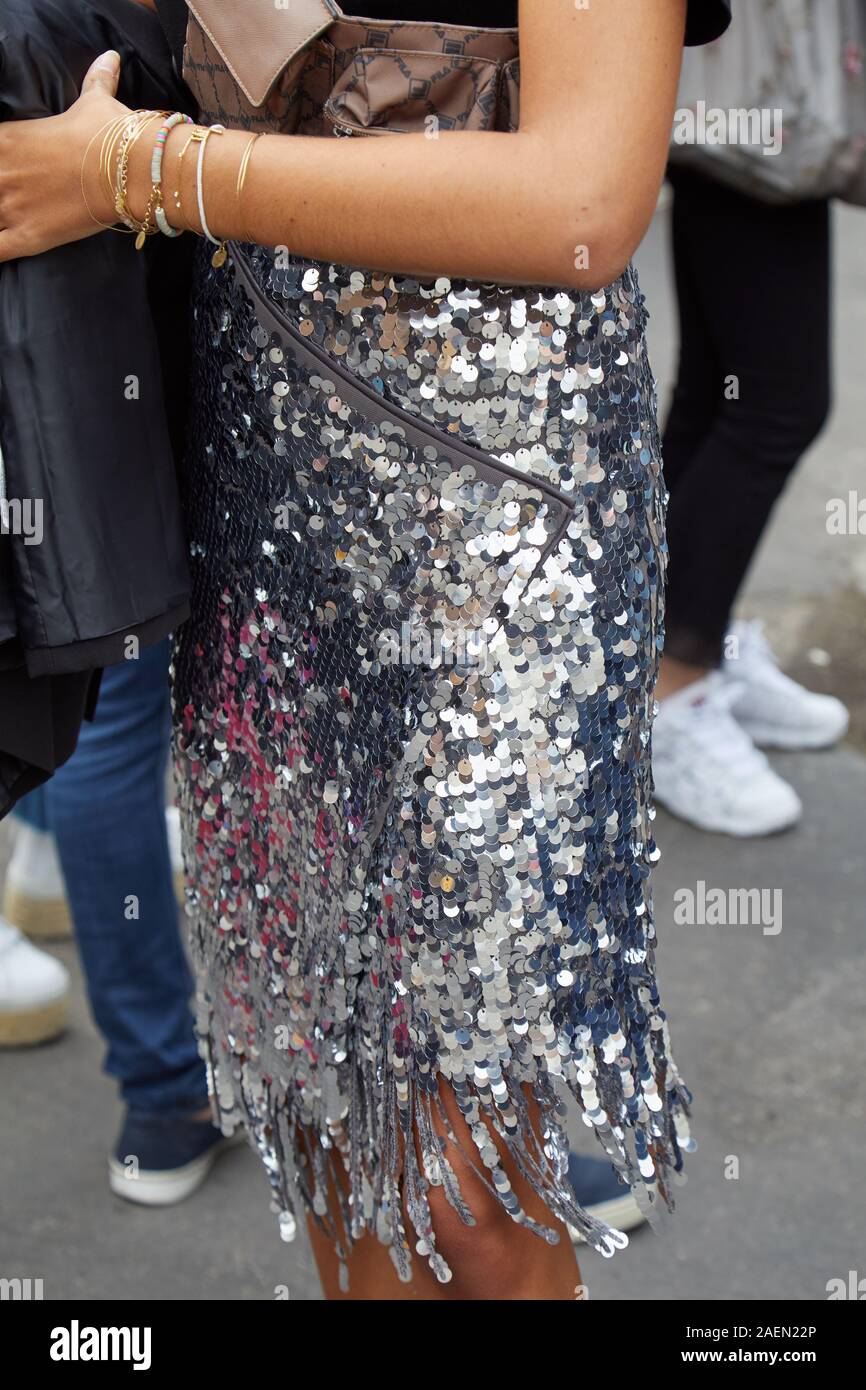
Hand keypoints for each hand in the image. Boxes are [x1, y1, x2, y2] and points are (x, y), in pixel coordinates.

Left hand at [0, 51, 129, 261]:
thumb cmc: (111, 134)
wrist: (133, 169)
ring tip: (7, 216)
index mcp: (7, 138)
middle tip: (11, 192)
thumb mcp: (96, 101)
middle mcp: (2, 171)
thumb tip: (111, 58)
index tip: (5, 168)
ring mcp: (12, 205)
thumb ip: (95, 80)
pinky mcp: (28, 236)